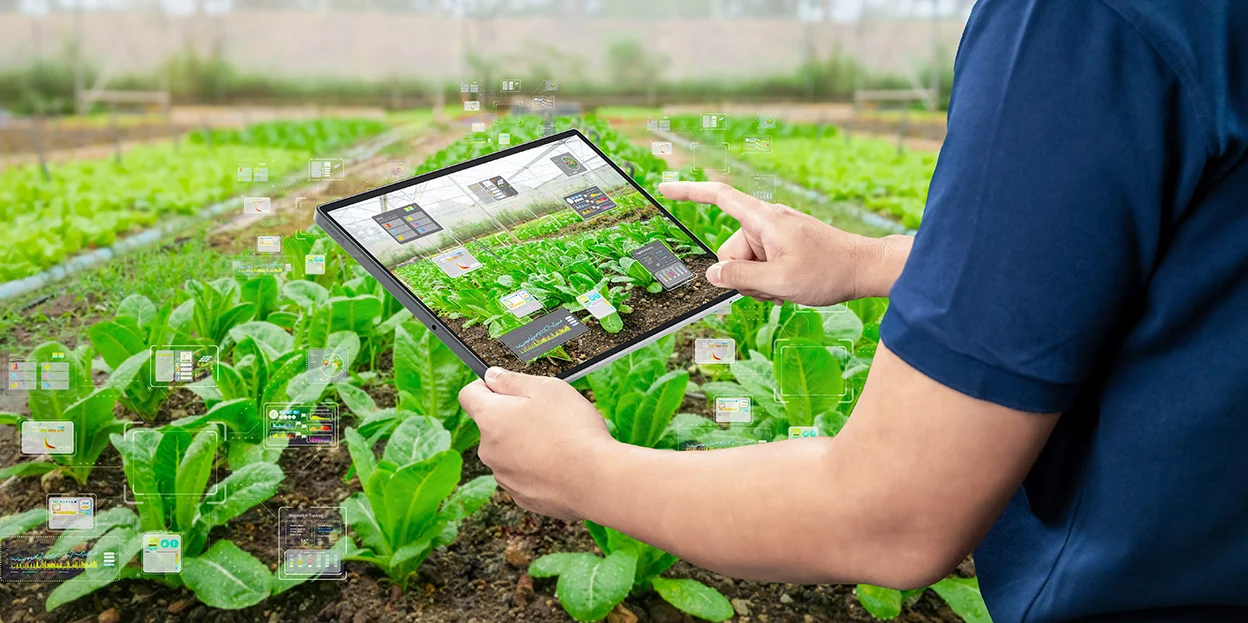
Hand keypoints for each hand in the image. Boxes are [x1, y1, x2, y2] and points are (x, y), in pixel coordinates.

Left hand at [459, 367, 616, 520]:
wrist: (595, 479)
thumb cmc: (572, 429)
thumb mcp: (546, 388)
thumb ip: (511, 380)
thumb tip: (491, 376)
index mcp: (490, 419)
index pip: (469, 395)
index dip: (485, 386)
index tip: (504, 386)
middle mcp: (488, 450)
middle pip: (491, 426)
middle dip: (511, 418)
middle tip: (546, 415)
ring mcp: (504, 477)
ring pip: (508, 452)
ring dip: (524, 445)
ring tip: (558, 442)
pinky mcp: (521, 497)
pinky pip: (523, 475)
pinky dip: (536, 468)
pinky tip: (560, 465)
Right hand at [659, 181, 909, 304]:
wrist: (866, 268)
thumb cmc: (828, 271)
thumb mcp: (779, 282)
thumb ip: (740, 278)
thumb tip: (713, 274)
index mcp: (763, 219)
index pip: (718, 197)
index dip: (688, 192)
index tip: (664, 189)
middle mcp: (767, 221)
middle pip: (730, 249)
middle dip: (744, 274)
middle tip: (774, 286)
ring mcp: (777, 234)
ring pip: (746, 263)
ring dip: (760, 281)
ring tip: (787, 287)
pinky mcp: (785, 245)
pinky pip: (762, 264)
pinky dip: (770, 279)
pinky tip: (791, 287)